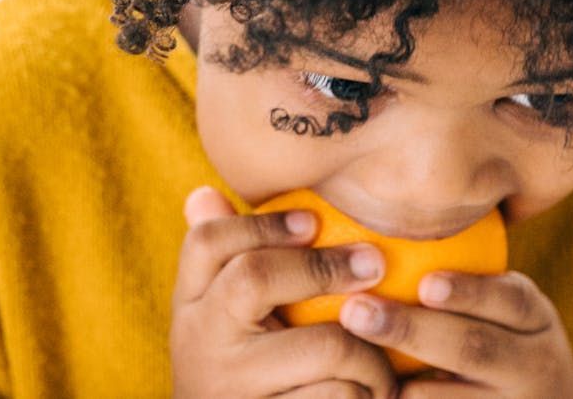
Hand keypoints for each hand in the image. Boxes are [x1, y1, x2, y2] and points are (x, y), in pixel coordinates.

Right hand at [170, 186, 399, 398]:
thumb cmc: (237, 378)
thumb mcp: (216, 325)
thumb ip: (220, 265)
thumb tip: (205, 193)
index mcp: (189, 308)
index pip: (206, 242)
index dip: (262, 222)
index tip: (314, 220)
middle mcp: (200, 343)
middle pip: (255, 276)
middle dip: (325, 266)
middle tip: (376, 263)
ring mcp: (234, 388)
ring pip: (324, 346)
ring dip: (370, 353)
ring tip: (383, 360)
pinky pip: (341, 396)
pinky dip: (368, 394)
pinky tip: (372, 395)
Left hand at [337, 269, 572, 398]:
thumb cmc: (496, 339)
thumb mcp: (500, 311)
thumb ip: (453, 281)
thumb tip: (367, 242)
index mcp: (533, 320)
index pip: (509, 299)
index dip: (469, 292)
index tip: (426, 285)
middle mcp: (532, 364)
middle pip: (473, 348)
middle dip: (411, 329)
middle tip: (356, 312)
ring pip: (450, 396)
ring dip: (400, 379)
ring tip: (350, 359)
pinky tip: (366, 390)